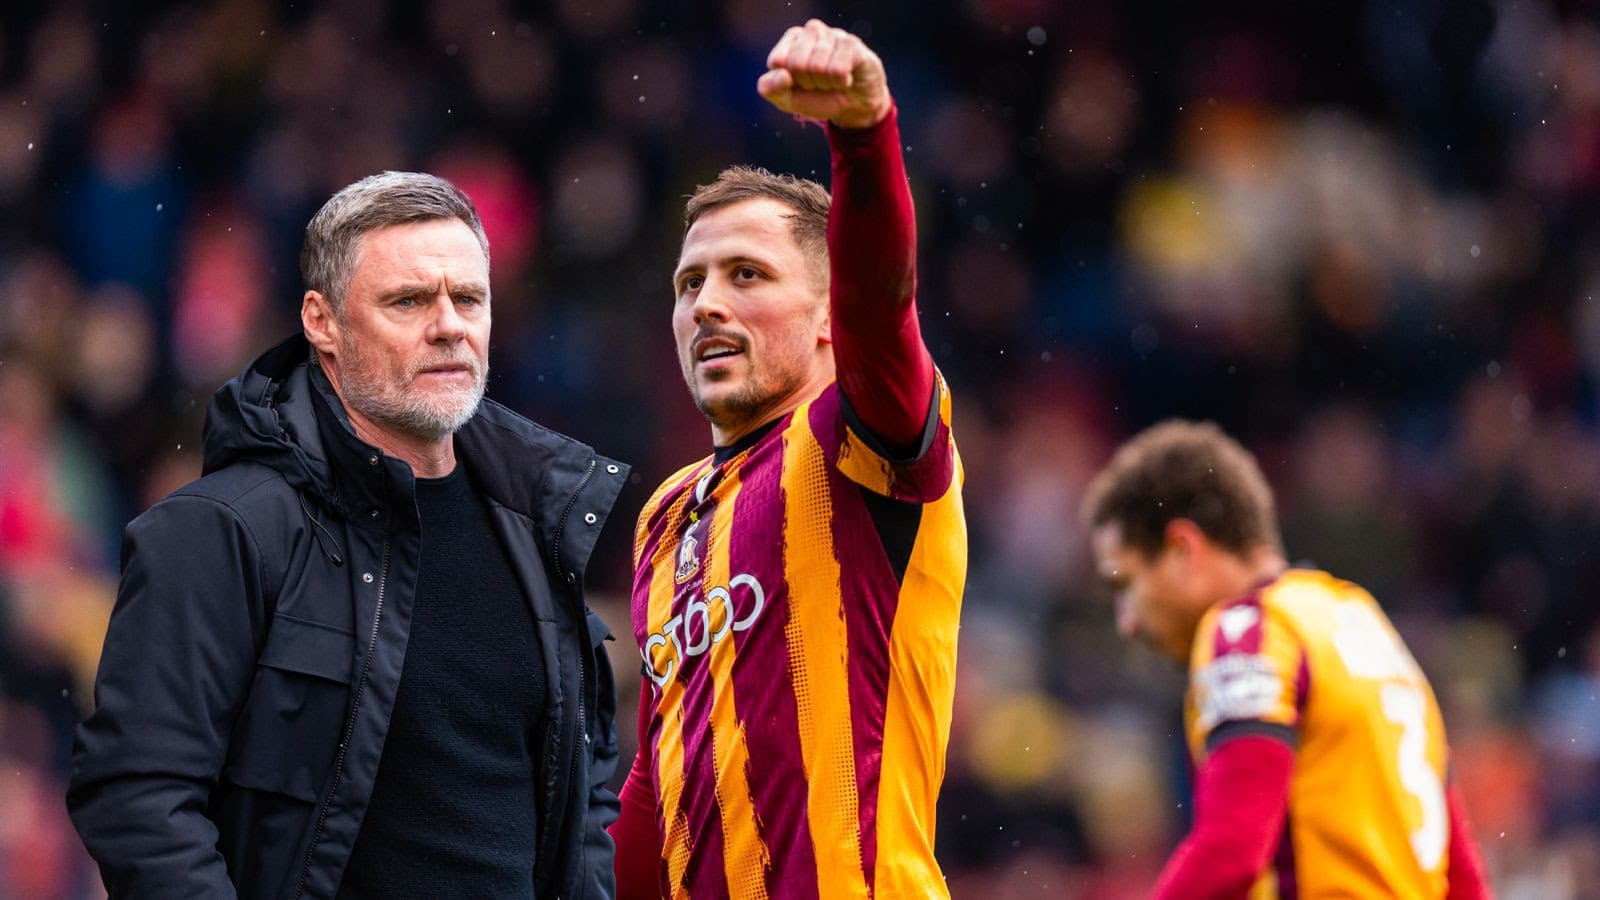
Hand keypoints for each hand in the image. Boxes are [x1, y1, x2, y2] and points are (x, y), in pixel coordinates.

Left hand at [757, 19, 891, 129]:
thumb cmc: (818, 97)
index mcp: (791, 39)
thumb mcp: (787, 99)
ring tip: (833, 81)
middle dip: (808, 83)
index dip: (788, 82)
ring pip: (818, 67)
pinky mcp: (853, 44)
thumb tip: (783, 75)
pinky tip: (846, 78)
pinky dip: (841, 83)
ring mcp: (834, 34)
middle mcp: (811, 30)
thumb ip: (771, 89)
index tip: (800, 83)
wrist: (854, 106)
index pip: (777, 61)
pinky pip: (838, 70)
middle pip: (797, 64)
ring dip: (826, 85)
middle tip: (820, 83)